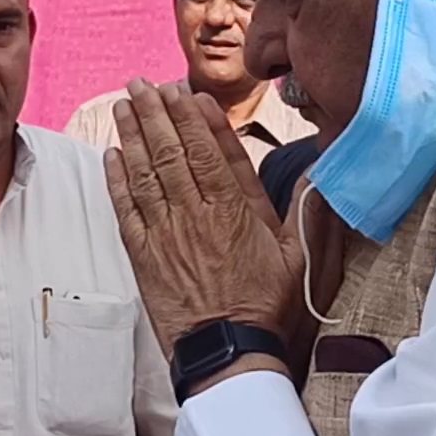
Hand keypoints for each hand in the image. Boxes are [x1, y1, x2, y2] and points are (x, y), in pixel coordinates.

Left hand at [104, 79, 302, 359]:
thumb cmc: (265, 308)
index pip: (211, 151)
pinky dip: (117, 179)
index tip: (185, 92)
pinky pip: (126, 208)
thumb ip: (307, 211)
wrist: (226, 352)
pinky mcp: (144, 253)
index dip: (195, 118)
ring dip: (132, 135)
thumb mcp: (299, 260)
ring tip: (124, 104)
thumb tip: (324, 172)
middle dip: (156, 113)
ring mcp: (167, 232)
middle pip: (173, 152)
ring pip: (146, 172)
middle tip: (143, 83)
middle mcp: (197, 214)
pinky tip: (111, 154)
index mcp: (235, 210)